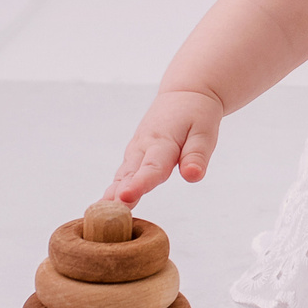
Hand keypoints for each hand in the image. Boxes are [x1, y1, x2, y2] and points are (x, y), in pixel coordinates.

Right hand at [107, 89, 225, 204]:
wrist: (185, 94)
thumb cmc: (197, 114)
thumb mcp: (205, 132)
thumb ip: (197, 155)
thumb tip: (193, 176)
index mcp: (163, 140)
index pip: (152, 167)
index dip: (140, 184)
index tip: (127, 197)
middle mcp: (144, 145)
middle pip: (131, 174)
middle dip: (119, 193)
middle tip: (110, 212)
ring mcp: (136, 149)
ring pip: (123, 174)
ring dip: (112, 193)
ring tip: (101, 211)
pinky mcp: (134, 153)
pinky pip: (123, 173)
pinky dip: (113, 188)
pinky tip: (105, 204)